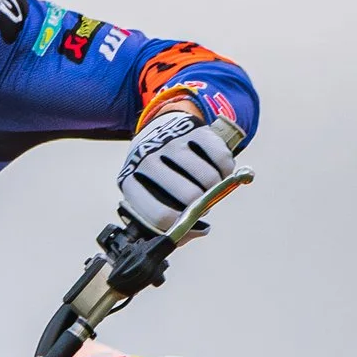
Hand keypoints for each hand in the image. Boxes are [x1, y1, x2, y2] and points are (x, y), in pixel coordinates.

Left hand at [117, 100, 245, 235]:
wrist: (161, 126)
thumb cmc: (158, 174)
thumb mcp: (152, 196)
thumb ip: (170, 223)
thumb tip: (197, 230)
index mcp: (129, 182)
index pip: (160, 216)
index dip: (181, 225)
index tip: (189, 222)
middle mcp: (147, 159)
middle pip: (189, 197)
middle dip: (202, 206)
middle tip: (201, 203)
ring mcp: (171, 142)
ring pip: (209, 179)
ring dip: (217, 189)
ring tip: (210, 187)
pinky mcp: (193, 129)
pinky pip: (222, 159)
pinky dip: (227, 171)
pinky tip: (219, 172)